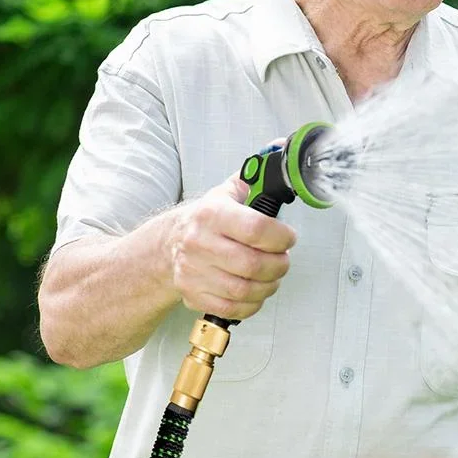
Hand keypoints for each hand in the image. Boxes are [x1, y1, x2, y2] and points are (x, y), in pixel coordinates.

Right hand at [168, 173, 296, 319]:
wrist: (168, 245)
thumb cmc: (208, 219)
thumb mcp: (228, 192)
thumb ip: (256, 176)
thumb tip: (283, 149)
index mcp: (212, 214)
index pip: (256, 229)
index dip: (282, 237)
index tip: (289, 237)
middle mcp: (199, 243)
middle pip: (254, 265)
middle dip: (279, 265)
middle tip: (282, 259)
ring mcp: (194, 272)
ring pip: (245, 290)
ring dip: (269, 285)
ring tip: (271, 275)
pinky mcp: (193, 294)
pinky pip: (232, 308)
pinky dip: (252, 304)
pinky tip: (256, 291)